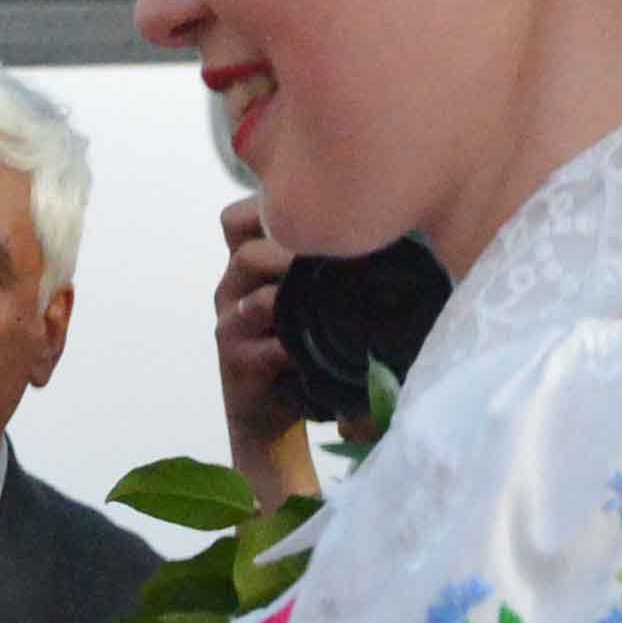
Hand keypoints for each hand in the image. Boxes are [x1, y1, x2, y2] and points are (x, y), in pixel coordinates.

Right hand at [212, 198, 317, 512]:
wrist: (276, 410)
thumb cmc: (303, 343)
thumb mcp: (309, 294)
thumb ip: (324, 263)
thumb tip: (392, 227)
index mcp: (245, 265)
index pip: (234, 220)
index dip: (266, 212)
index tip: (315, 221)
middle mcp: (230, 288)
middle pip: (246, 253)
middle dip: (296, 255)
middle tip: (345, 259)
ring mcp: (229, 325)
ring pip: (255, 299)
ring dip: (297, 299)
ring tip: (333, 303)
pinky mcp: (235, 362)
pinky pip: (264, 347)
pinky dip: (296, 347)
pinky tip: (322, 347)